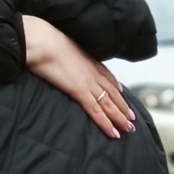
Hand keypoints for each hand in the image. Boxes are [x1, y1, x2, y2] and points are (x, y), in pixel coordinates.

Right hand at [22, 15, 134, 138]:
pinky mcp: (80, 91)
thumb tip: (58, 54)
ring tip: (129, 129)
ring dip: (120, 117)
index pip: (106, 76)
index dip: (115, 85)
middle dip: (123, 106)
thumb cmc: (44, 41)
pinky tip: (113, 132)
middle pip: (112, 92)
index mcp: (88, 60)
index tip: (122, 92)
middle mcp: (92, 72)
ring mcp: (88, 82)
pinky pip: (96, 111)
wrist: (41, 42)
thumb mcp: (59, 44)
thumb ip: (63, 52)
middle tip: (132, 119)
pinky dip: (106, 123)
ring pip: (109, 104)